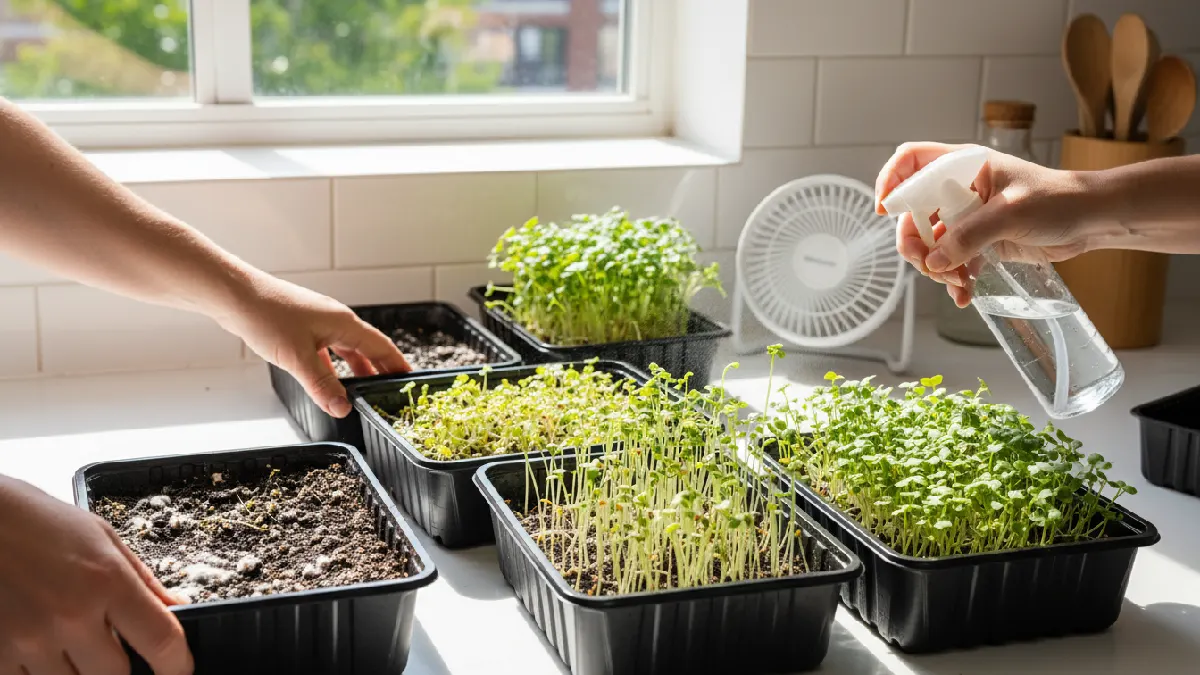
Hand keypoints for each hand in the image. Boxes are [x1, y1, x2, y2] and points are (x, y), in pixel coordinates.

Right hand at [0, 476, 191, 674]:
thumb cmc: (43, 524)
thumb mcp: (105, 540)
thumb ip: (143, 582)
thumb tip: (177, 609)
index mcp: (107, 582)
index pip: (161, 641)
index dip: (178, 664)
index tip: (180, 668)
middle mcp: (70, 616)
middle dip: (120, 662)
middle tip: (108, 637)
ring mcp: (29, 640)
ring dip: (79, 668)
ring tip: (67, 633)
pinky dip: (41, 670)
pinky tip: (39, 641)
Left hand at [217, 273, 410, 417]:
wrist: (235, 295)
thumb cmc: (267, 315)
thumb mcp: (299, 359)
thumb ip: (323, 386)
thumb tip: (343, 408)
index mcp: (344, 323)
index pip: (381, 346)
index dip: (397, 365)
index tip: (411, 381)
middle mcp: (336, 320)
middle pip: (367, 347)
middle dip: (380, 369)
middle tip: (391, 390)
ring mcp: (318, 322)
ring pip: (346, 348)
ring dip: (356, 369)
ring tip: (364, 389)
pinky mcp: (302, 326)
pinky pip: (327, 348)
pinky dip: (334, 365)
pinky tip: (328, 379)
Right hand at [874, 142, 1092, 306]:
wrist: (1092, 221)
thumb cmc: (1058, 200)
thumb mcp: (1010, 214)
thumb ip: (968, 235)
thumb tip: (934, 261)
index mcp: (964, 166)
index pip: (911, 161)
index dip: (891, 181)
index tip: (886, 211)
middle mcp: (959, 189)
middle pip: (912, 212)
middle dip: (915, 243)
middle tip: (928, 265)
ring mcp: (968, 216)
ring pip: (930, 242)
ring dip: (936, 267)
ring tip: (957, 284)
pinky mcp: (979, 240)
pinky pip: (951, 260)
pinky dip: (953, 278)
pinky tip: (964, 294)